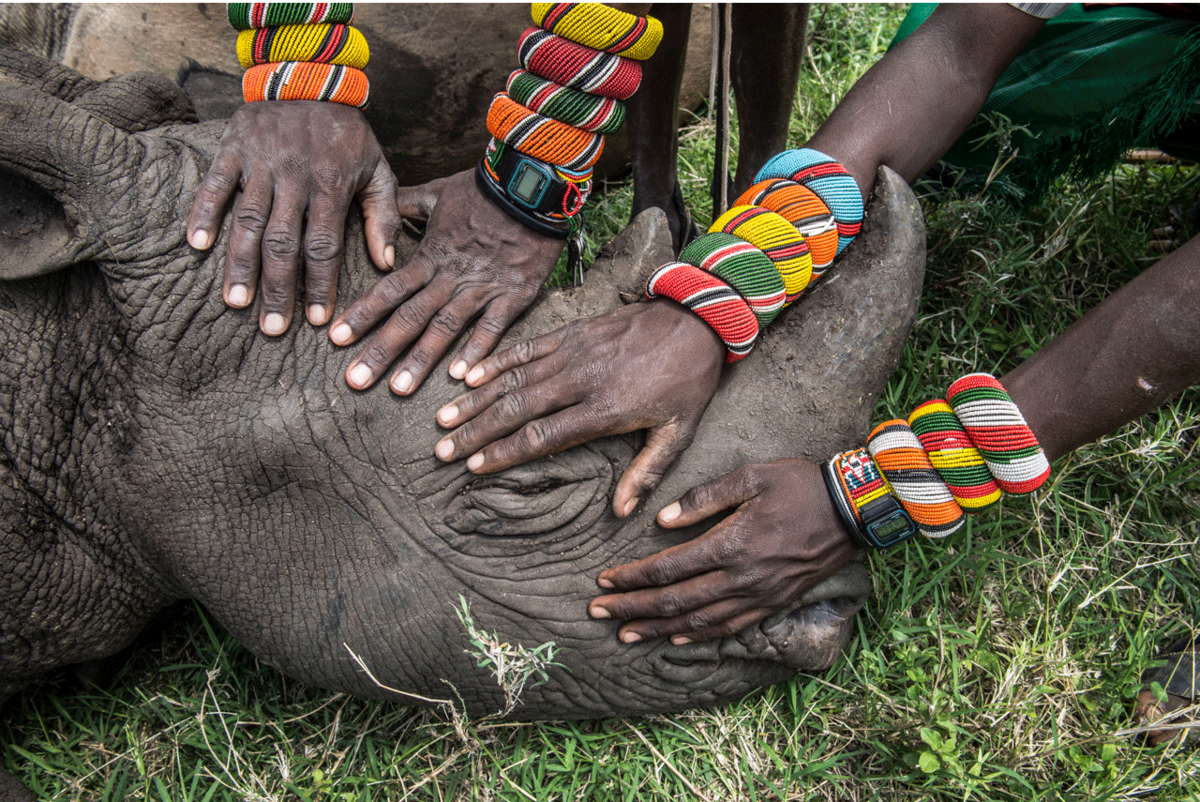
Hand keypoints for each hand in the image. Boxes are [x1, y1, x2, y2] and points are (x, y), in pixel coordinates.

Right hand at [187, 101, 399, 333]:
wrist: (311, 76)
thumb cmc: (347, 134)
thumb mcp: (377, 169)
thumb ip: (382, 216)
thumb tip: (386, 264)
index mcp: (331, 185)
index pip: (324, 245)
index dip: (320, 284)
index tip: (317, 320)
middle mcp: (294, 176)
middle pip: (283, 242)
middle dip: (279, 288)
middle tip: (272, 328)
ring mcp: (261, 162)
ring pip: (248, 220)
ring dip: (240, 264)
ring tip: (237, 302)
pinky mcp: (234, 147)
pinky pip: (216, 184)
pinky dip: (204, 213)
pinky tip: (197, 246)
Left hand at [330, 169, 565, 395]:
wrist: (531, 185)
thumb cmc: (485, 188)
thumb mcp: (439, 191)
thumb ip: (407, 203)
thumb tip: (382, 204)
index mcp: (430, 256)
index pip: (389, 290)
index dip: (362, 315)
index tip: (335, 339)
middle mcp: (450, 277)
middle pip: (409, 318)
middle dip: (380, 350)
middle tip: (355, 380)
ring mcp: (481, 289)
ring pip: (444, 328)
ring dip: (420, 360)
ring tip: (398, 389)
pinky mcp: (513, 295)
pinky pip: (493, 327)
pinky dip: (477, 350)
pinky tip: (462, 378)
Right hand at [434, 300, 724, 516]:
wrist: (698, 320)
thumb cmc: (688, 381)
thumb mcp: (678, 432)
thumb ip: (647, 473)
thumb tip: (621, 513)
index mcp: (605, 409)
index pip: (543, 435)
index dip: (505, 452)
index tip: (475, 466)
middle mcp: (581, 379)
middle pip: (517, 408)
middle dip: (476, 431)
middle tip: (443, 450)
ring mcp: (573, 352)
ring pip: (514, 378)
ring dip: (476, 399)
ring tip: (444, 419)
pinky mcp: (572, 332)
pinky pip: (526, 348)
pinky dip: (496, 362)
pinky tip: (468, 375)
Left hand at [588, 459, 860, 643]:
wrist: (853, 511)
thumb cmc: (800, 485)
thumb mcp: (751, 476)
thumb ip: (704, 499)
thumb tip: (661, 521)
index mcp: (731, 544)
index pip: (669, 568)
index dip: (633, 577)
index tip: (604, 580)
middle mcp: (741, 578)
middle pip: (674, 601)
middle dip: (632, 608)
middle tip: (597, 613)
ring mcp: (759, 596)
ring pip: (698, 621)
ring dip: (657, 629)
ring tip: (625, 634)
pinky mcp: (774, 603)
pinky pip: (729, 628)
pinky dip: (699, 636)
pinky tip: (676, 638)